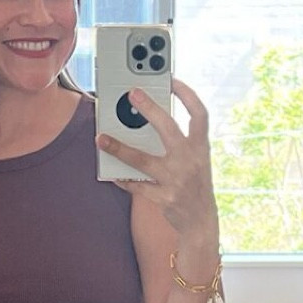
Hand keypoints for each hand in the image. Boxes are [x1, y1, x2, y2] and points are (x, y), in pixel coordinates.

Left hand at [95, 78, 217, 235]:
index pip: (199, 115)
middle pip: (169, 129)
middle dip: (150, 109)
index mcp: (202, 148)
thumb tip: (147, 121)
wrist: (201, 222)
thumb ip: (179, 141)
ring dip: (119, 148)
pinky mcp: (165, 199)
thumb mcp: (196, 160)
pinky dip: (123, 179)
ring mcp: (177, 180)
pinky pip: (137, 186)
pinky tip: (111, 173)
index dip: (187, 95)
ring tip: (101, 139)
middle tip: (131, 94)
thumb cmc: (194, 185)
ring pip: (143, 160)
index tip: (172, 79)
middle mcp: (191, 161)